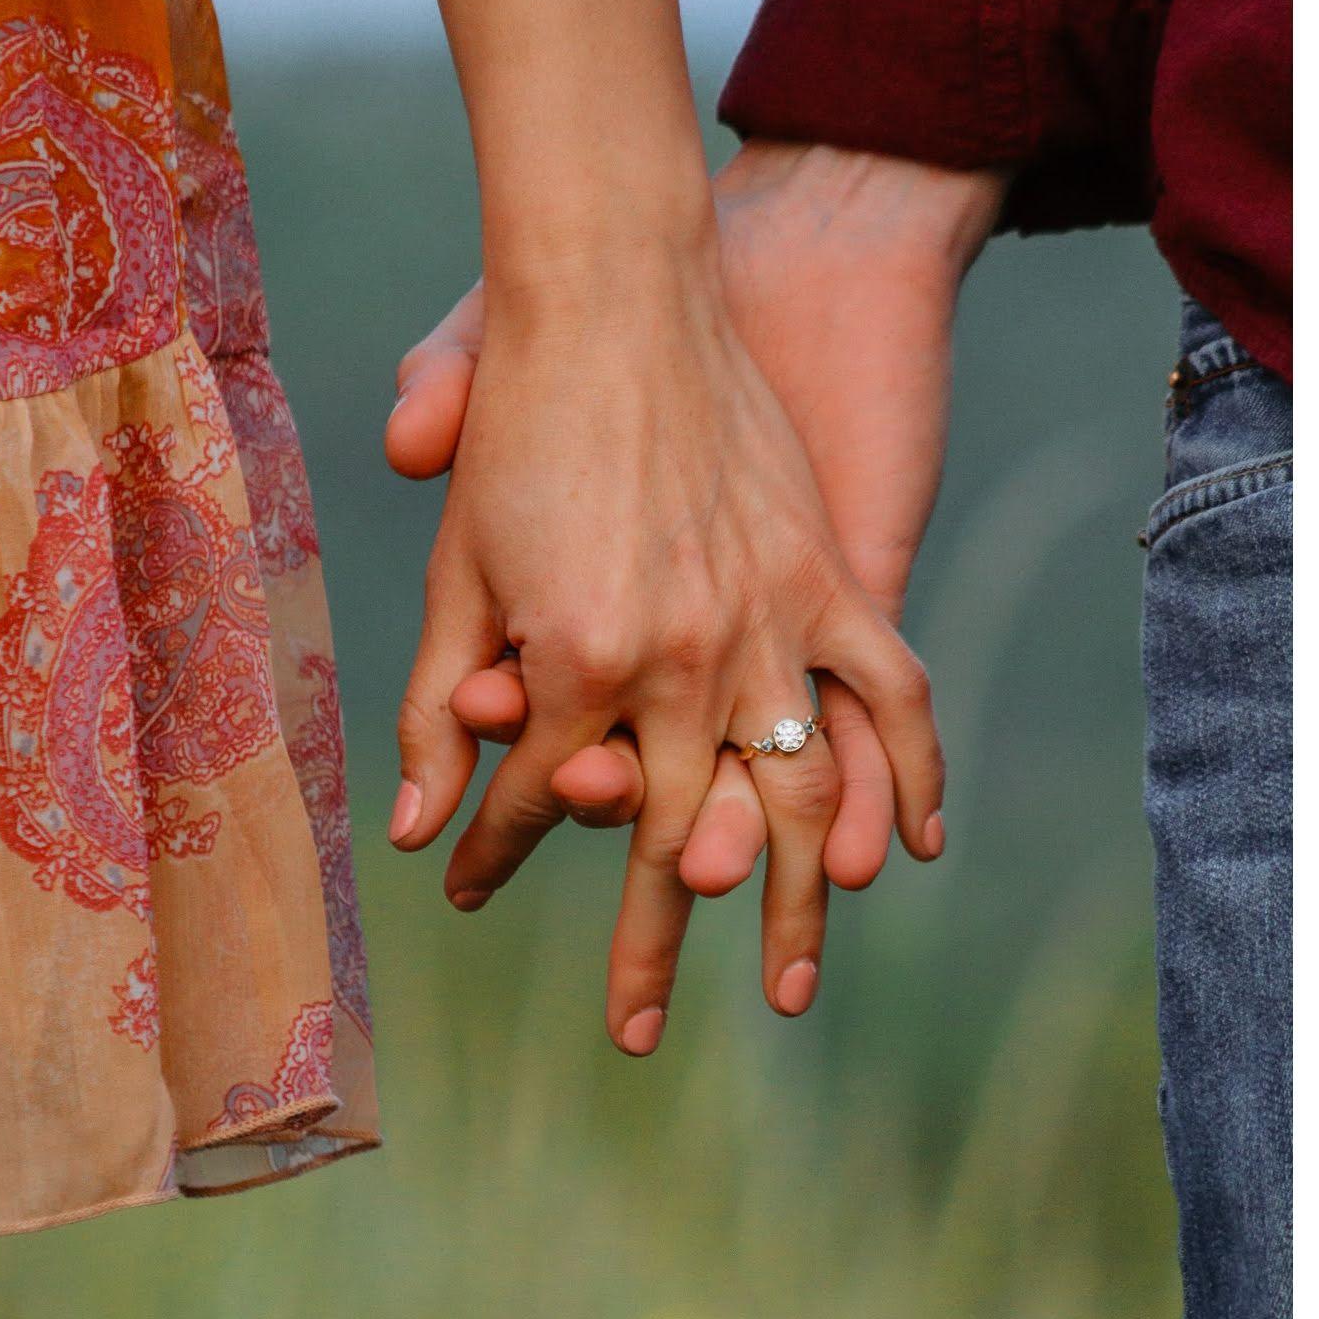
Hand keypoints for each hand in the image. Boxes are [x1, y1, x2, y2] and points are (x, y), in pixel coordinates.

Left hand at [387, 237, 943, 1050]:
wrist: (619, 285)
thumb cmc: (518, 423)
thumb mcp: (459, 568)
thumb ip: (438, 703)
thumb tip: (412, 829)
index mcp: (576, 660)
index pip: (535, 800)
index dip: (492, 854)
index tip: (464, 895)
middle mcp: (681, 661)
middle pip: (667, 838)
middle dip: (642, 945)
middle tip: (635, 1034)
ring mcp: (768, 622)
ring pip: (793, 796)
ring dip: (787, 905)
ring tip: (784, 992)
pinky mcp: (830, 575)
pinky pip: (889, 691)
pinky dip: (906, 772)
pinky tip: (906, 849)